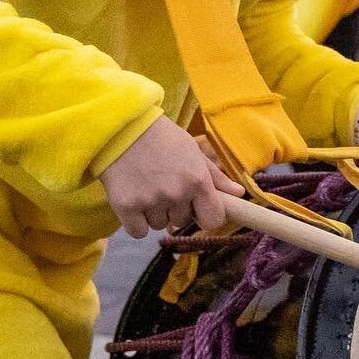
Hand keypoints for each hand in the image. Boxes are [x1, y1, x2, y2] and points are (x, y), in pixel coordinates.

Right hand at [98, 116, 243, 238]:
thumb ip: (215, 176)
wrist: (120, 126)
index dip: (206, 216)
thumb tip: (239, 193)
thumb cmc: (161, 137)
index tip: (197, 209)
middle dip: (175, 208)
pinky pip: (138, 231)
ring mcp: (151, 201)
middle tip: (162, 183)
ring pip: (159, 225)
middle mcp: (176, 193)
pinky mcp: (126, 207)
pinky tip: (133, 199)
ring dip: (154, 213)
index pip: (213, 220)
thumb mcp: (192, 151)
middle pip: (182, 222)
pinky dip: (135, 221)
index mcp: (197, 180)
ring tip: (145, 185)